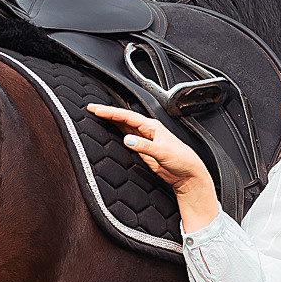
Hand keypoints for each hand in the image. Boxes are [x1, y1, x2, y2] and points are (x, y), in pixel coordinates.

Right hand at [91, 104, 208, 191]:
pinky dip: (117, 131)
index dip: (110, 112)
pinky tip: (110, 130)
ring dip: (111, 120)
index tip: (97, 109)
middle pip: (123, 118)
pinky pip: (127, 137)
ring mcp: (145, 139)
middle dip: (107, 113)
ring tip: (97, 115)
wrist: (189, 173)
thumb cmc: (182, 160)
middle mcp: (148, 130)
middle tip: (91, 108)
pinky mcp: (144, 149)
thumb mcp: (162, 152)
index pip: (127, 116)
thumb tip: (127, 139)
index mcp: (152, 126)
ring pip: (124, 125)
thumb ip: (145, 146)